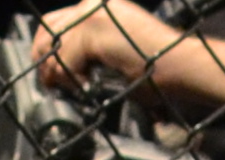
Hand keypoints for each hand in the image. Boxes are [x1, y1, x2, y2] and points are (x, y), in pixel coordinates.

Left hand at [31, 0, 195, 94]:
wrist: (178, 65)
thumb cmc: (153, 67)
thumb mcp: (115, 49)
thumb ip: (90, 47)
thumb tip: (57, 64)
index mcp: (100, 4)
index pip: (55, 21)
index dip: (46, 47)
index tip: (49, 72)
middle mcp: (94, 3)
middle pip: (49, 29)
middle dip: (47, 59)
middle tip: (52, 84)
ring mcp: (93, 14)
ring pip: (57, 49)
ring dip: (64, 75)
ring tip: (82, 86)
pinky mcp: (94, 31)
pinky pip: (66, 62)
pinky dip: (74, 80)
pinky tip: (91, 85)